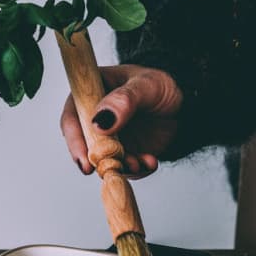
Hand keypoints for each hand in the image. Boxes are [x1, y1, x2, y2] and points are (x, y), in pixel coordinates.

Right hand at [60, 64, 182, 178]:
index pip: (73, 116)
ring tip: (138, 164)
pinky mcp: (124, 153)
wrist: (182, 106)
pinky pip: (125, 168)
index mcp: (92, 92)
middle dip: (96, 161)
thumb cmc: (160, 87)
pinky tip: (150, 161)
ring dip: (119, 167)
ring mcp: (109, 138)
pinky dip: (137, 169)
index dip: (74, 138)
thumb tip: (99, 123)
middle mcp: (95, 118)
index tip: (84, 158)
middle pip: (84, 145)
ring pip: (104, 161)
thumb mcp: (146, 85)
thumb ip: (123, 101)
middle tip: (109, 169)